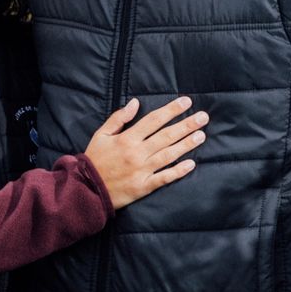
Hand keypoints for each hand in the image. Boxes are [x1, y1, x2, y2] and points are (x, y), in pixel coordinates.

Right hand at [84, 96, 206, 210]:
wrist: (87, 189)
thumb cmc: (94, 159)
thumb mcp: (101, 134)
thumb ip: (118, 118)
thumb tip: (135, 103)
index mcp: (127, 138)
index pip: (154, 120)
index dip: (171, 110)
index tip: (186, 102)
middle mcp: (137, 153)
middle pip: (166, 136)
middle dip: (186, 125)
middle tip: (203, 117)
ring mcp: (142, 170)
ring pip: (168, 155)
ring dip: (186, 145)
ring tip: (201, 135)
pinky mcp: (144, 186)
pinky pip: (164, 178)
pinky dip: (178, 171)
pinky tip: (191, 164)